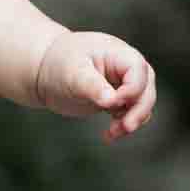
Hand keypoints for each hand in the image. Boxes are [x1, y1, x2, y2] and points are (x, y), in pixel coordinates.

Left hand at [33, 30, 155, 142]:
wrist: (43, 72)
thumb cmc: (58, 65)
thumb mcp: (73, 73)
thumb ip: (93, 85)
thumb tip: (112, 101)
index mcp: (118, 53)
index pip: (138, 71)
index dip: (132, 89)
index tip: (113, 103)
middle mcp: (126, 68)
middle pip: (146, 90)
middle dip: (138, 110)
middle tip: (125, 127)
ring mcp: (123, 84)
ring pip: (141, 105)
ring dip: (131, 121)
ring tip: (112, 134)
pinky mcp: (116, 100)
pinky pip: (129, 114)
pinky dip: (122, 126)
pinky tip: (108, 136)